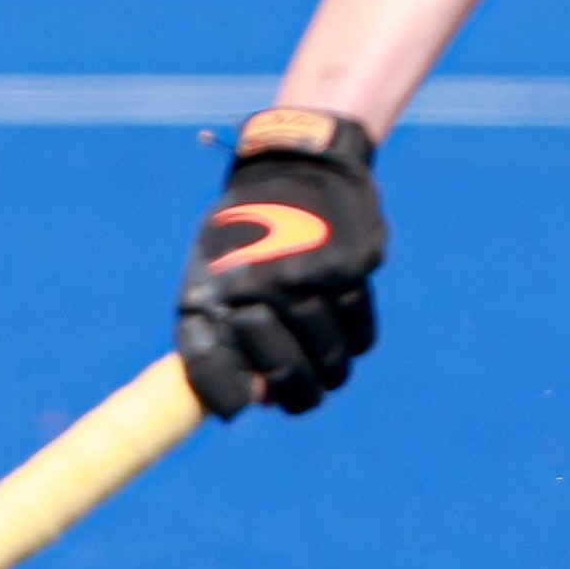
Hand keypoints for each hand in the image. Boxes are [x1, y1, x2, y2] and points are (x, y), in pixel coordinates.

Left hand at [174, 112, 387, 418]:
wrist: (297, 162)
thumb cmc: (249, 230)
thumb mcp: (215, 269)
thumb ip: (224, 333)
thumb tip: (257, 399)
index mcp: (215, 287)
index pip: (208, 364)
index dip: (225, 396)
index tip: (239, 406)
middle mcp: (256, 284)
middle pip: (284, 372)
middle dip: (293, 392)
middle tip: (298, 394)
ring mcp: (306, 275)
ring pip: (330, 359)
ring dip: (329, 369)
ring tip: (324, 359)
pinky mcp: (349, 267)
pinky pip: (360, 333)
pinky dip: (355, 340)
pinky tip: (344, 328)